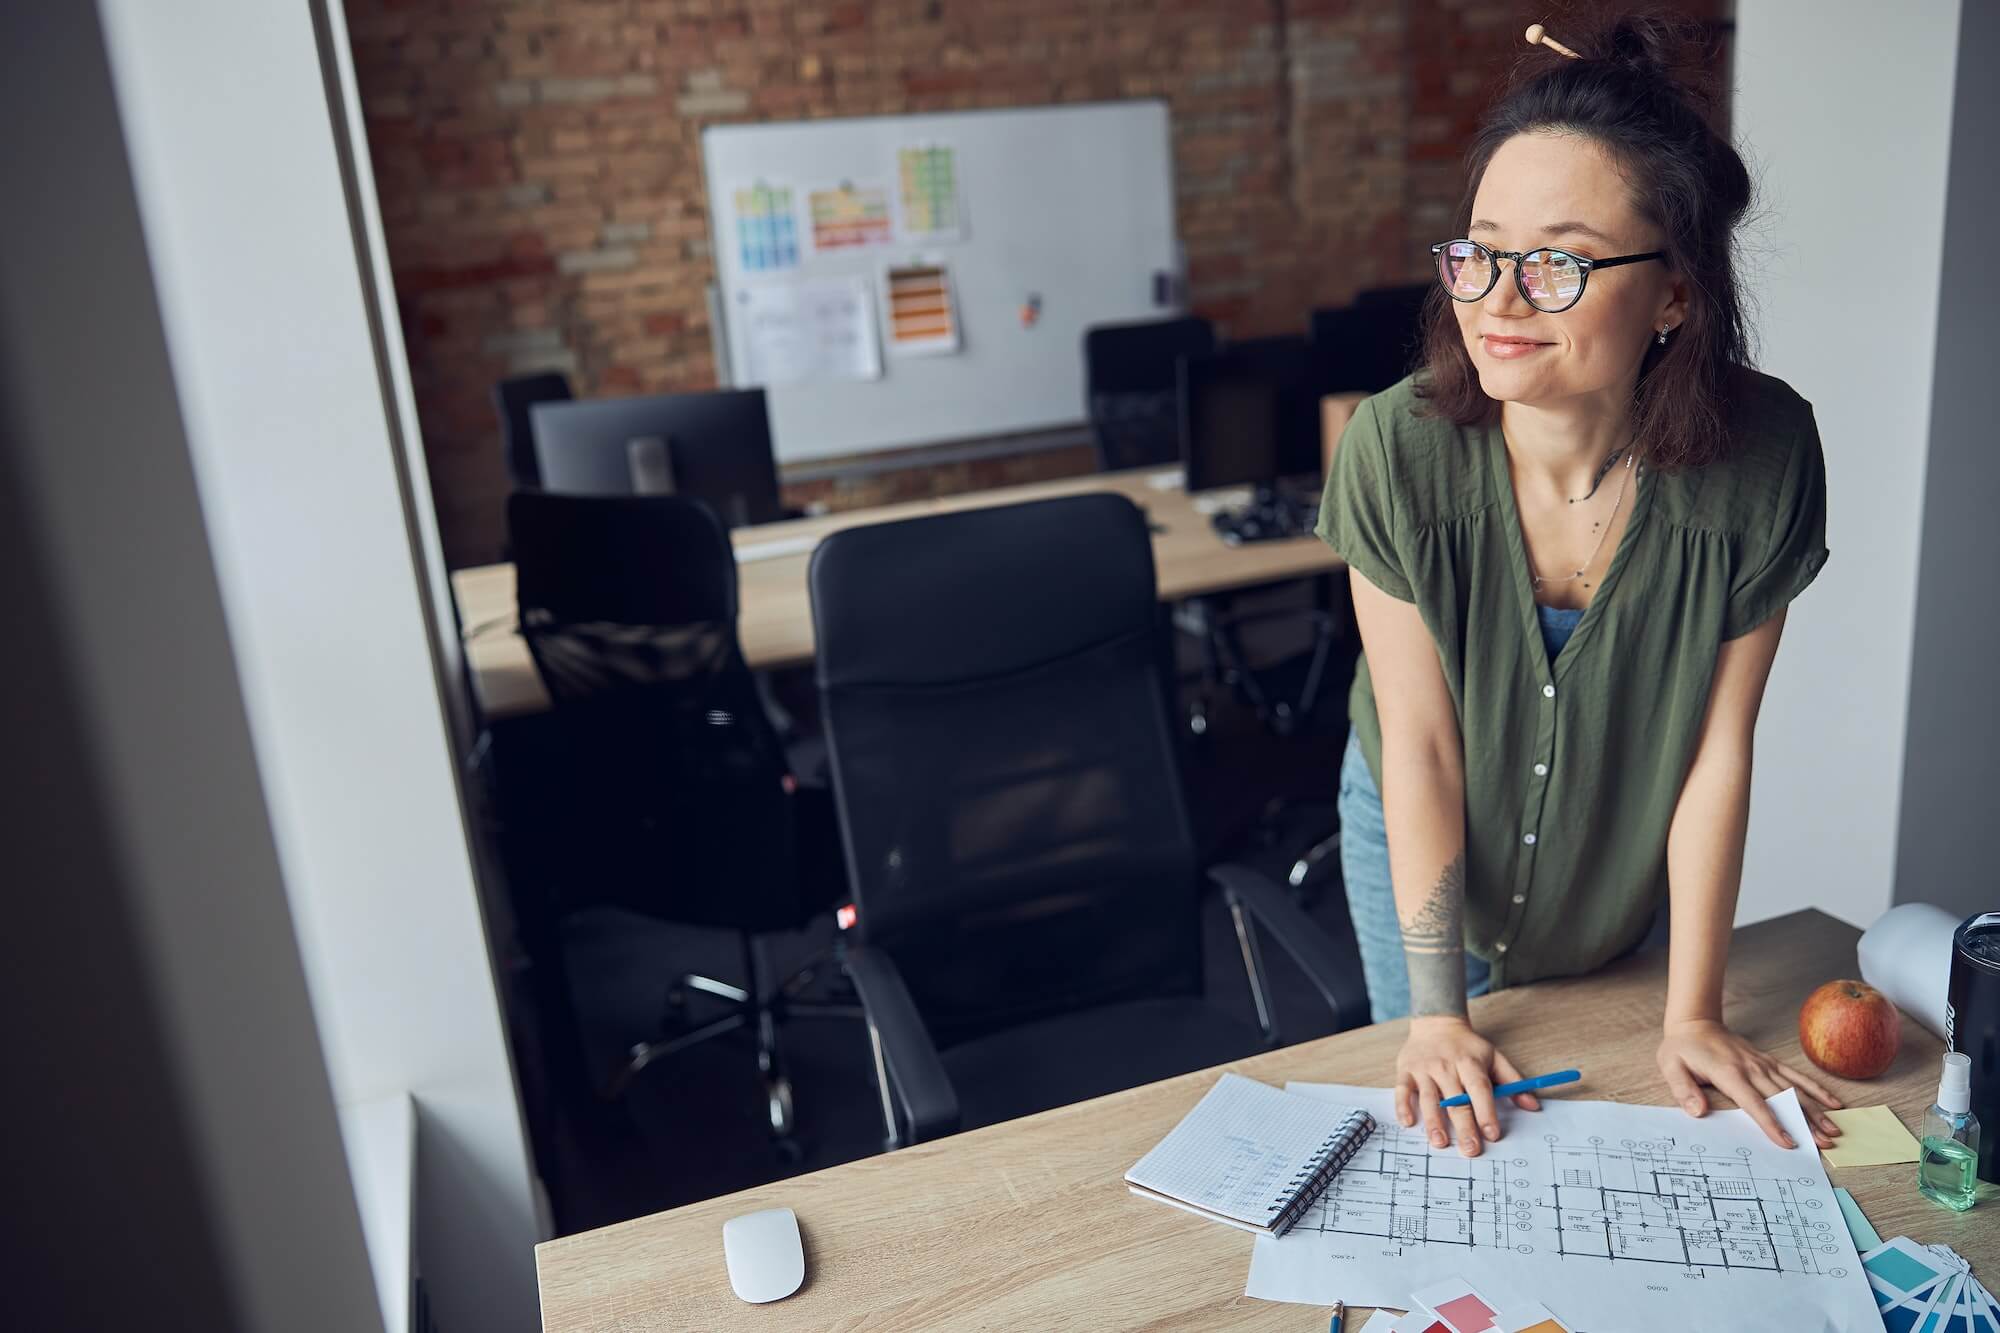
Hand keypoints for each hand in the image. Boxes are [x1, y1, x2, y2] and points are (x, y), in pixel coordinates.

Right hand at [1395, 1016, 1540, 1156]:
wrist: (1436, 1023)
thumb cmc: (1467, 1047)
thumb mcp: (1494, 1057)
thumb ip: (1513, 1082)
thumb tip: (1532, 1106)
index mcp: (1469, 1063)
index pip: (1479, 1089)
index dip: (1486, 1111)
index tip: (1492, 1134)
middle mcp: (1445, 1066)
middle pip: (1455, 1099)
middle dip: (1463, 1126)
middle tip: (1470, 1150)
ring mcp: (1423, 1069)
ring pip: (1428, 1098)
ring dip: (1433, 1122)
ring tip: (1440, 1143)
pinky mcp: (1405, 1071)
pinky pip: (1402, 1090)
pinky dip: (1403, 1107)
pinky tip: (1409, 1123)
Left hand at [1656, 1018, 1843, 1148]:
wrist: (1695, 1022)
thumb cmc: (1681, 1048)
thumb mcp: (1670, 1066)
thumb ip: (1682, 1089)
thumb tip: (1696, 1112)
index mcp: (1728, 1073)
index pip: (1753, 1102)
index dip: (1771, 1123)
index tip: (1788, 1142)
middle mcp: (1751, 1068)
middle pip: (1782, 1099)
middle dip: (1804, 1122)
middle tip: (1824, 1143)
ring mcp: (1763, 1064)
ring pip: (1795, 1089)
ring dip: (1815, 1110)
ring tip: (1834, 1129)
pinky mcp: (1769, 1062)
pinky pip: (1796, 1076)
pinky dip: (1816, 1089)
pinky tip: (1833, 1103)